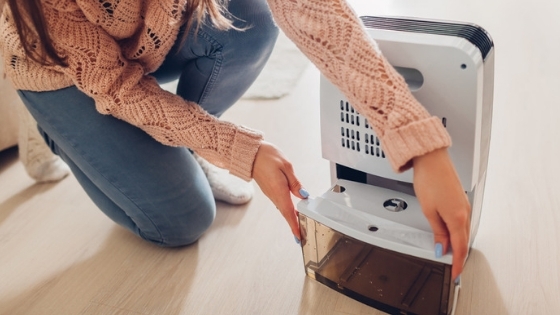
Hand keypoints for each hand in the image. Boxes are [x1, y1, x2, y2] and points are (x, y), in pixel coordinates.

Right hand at [252, 141, 307, 239]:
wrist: (249, 153)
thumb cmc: (266, 156)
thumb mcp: (286, 166)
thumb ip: (295, 183)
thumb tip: (303, 195)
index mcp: (279, 190)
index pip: (289, 212)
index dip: (295, 225)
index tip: (299, 237)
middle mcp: (273, 195)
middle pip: (286, 213)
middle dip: (294, 224)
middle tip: (302, 235)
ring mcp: (270, 193)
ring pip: (283, 208)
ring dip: (291, 218)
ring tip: (300, 225)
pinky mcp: (269, 190)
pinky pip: (280, 203)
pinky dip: (287, 209)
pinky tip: (292, 210)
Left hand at [412, 148, 470, 280]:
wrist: (431, 158)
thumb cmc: (429, 179)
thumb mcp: (429, 211)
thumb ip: (438, 232)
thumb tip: (442, 248)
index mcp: (457, 217)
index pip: (459, 248)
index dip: (458, 264)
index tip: (455, 274)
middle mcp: (465, 212)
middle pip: (463, 241)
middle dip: (459, 256)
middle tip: (453, 268)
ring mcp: (464, 205)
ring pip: (463, 231)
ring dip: (458, 244)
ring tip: (450, 254)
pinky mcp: (460, 200)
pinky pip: (462, 222)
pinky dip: (457, 232)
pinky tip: (450, 234)